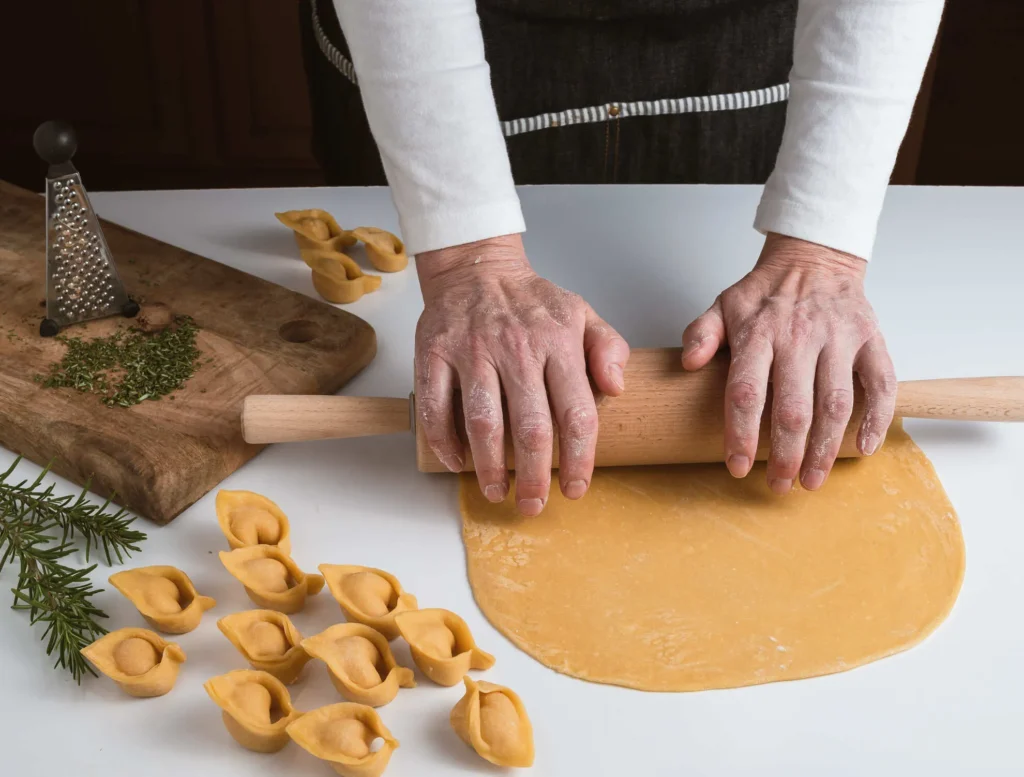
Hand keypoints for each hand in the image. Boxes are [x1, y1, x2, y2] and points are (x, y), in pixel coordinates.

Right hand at [415, 234, 629, 514]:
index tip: (576, 488)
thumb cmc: (531, 301)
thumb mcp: (581, 313)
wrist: (477, 267)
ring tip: (497, 493)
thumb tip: (617, 388)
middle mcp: (516, 349)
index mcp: (557, 343)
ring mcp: (472, 350)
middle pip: (530, 426)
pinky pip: (436, 404)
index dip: (579, 459)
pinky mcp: (435, 352)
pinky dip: (444, 439)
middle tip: (535, 505)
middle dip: (535, 475)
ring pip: (483, 421)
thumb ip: (607, 348)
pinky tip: (456, 462)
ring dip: (489, 466)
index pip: (576, 412)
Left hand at [681, 233, 895, 493]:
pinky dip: (876, 419)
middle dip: (785, 455)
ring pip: (835, 403)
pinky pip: (880, 383)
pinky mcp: (870, 339)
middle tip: (779, 486)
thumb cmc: (766, 293)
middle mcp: (800, 337)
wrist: (814, 258)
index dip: (741, 435)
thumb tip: (687, 362)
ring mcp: (838, 339)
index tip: (738, 467)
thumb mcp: (723, 304)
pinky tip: (863, 449)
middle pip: (793, 408)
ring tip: (812, 480)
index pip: (747, 392)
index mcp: (759, 333)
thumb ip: (702, 334)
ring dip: (825, 448)